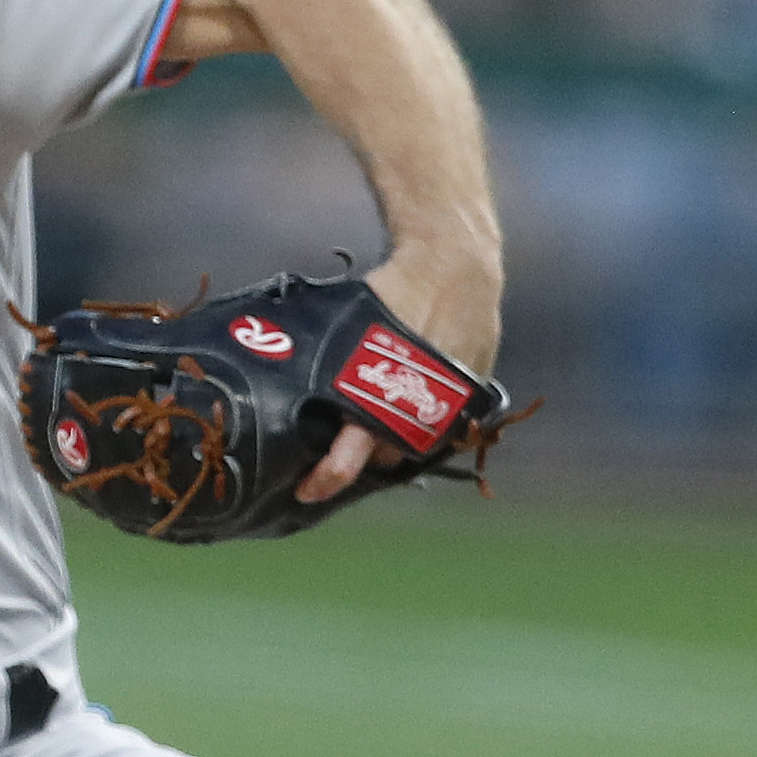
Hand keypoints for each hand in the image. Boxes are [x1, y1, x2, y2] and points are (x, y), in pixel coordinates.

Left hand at [294, 242, 505, 504]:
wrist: (456, 266)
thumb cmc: (395, 290)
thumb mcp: (349, 320)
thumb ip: (329, 361)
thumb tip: (283, 373)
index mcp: (380, 390)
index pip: (352, 454)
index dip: (330, 477)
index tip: (308, 490)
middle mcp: (420, 406)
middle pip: (387, 457)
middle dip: (365, 457)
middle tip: (342, 447)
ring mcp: (452, 405)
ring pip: (417, 446)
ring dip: (398, 441)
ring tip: (379, 422)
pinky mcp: (473, 397)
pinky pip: (444, 427)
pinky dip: (425, 423)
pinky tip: (412, 404)